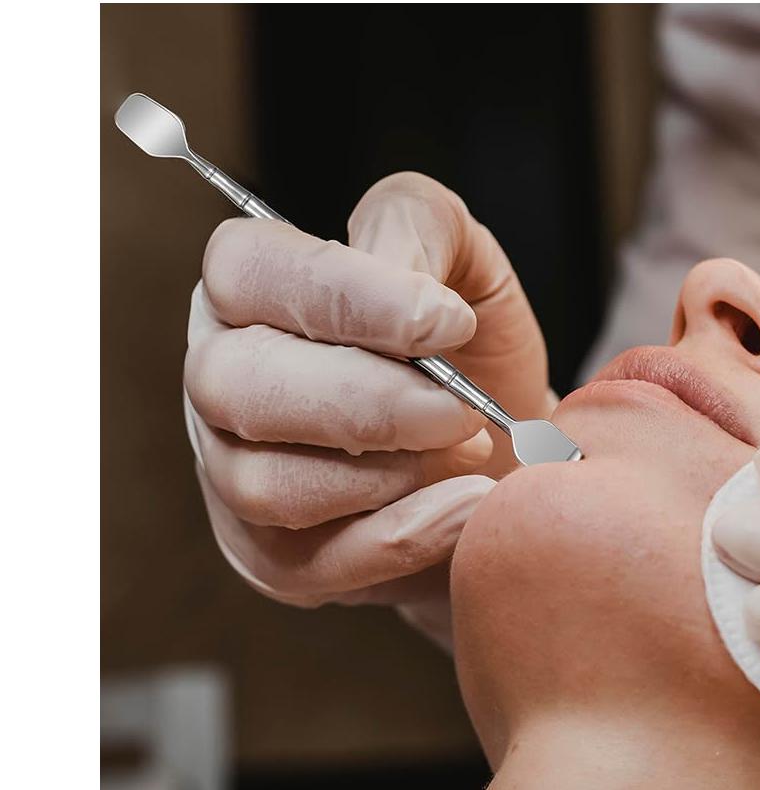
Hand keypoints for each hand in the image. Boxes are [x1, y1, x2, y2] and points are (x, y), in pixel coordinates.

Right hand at [183, 172, 552, 642]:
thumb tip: (393, 265)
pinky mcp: (268, 556)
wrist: (508, 457)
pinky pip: (311, 563)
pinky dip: (406, 537)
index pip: (246, 270)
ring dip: (387, 473)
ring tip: (468, 451)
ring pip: (266, 484)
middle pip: (238, 384)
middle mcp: (221, 378)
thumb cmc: (474, 356)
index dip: (344, 295)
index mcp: (253, 290)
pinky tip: (468, 506)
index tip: (445, 320)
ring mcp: (232, 474)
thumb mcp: (466, 264)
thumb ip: (420, 227)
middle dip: (370, 401)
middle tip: (462, 409)